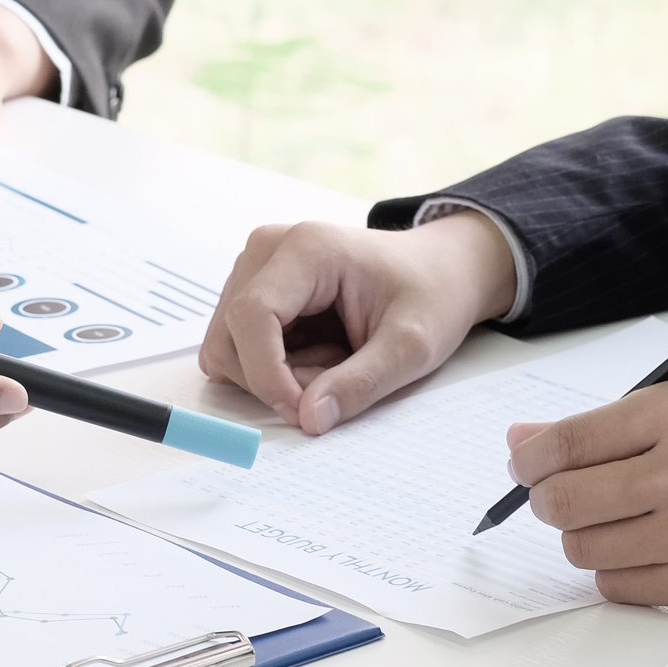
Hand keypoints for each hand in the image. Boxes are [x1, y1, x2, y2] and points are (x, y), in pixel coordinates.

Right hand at [199, 213, 517, 434]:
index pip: (252, 315)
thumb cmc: (431, 295)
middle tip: (335, 380)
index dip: (266, 374)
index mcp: (307, 248)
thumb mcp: (412, 346)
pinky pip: (239, 348)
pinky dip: (274, 368)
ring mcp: (256, 267)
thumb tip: (308, 419)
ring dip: (276, 375)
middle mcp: (269, 248)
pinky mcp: (254, 289)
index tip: (300, 412)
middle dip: (274, 378)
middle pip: (229, 336)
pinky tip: (318, 354)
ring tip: (334, 361)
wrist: (439, 270)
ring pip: (228, 347)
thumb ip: (360, 384)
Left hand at [509, 380, 667, 610]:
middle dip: (548, 499)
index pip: (565, 443)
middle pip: (563, 502)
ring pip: (583, 549)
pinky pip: (618, 588)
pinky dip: (618, 570)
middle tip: (565, 494)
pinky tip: (649, 548)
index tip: (525, 462)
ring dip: (586, 536)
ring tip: (622, 518)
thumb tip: (521, 440)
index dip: (528, 457)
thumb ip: (607, 425)